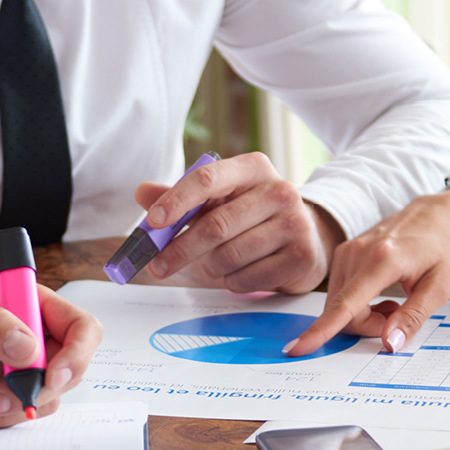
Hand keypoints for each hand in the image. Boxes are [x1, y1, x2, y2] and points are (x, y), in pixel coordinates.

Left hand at [0, 287, 101, 431]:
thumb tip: (29, 349)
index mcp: (32, 309)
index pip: (81, 330)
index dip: (77, 356)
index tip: (50, 377)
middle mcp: (34, 343)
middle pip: (66, 375)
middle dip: (29, 394)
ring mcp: (21, 376)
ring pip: (38, 404)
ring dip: (0, 414)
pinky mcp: (3, 403)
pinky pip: (10, 422)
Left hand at [132, 152, 343, 294]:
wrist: (307, 237)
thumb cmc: (252, 217)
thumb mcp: (220, 200)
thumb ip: (181, 198)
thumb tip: (142, 192)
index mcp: (253, 168)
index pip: (207, 179)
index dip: (176, 201)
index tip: (152, 222)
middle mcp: (279, 190)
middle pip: (215, 225)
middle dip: (180, 250)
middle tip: (158, 267)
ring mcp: (295, 223)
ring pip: (228, 256)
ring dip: (210, 268)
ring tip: (216, 264)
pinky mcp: (301, 256)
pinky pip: (247, 279)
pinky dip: (233, 282)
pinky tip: (241, 272)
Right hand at [288, 186, 449, 356]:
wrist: (441, 213)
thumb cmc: (445, 247)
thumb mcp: (440, 288)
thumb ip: (412, 317)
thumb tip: (389, 343)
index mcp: (383, 259)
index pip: (346, 304)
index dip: (322, 330)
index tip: (299, 348)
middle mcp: (358, 252)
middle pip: (343, 311)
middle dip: (368, 326)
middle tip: (399, 317)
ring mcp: (348, 251)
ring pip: (340, 305)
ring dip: (365, 315)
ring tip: (394, 302)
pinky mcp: (345, 253)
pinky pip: (341, 292)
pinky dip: (360, 303)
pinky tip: (383, 293)